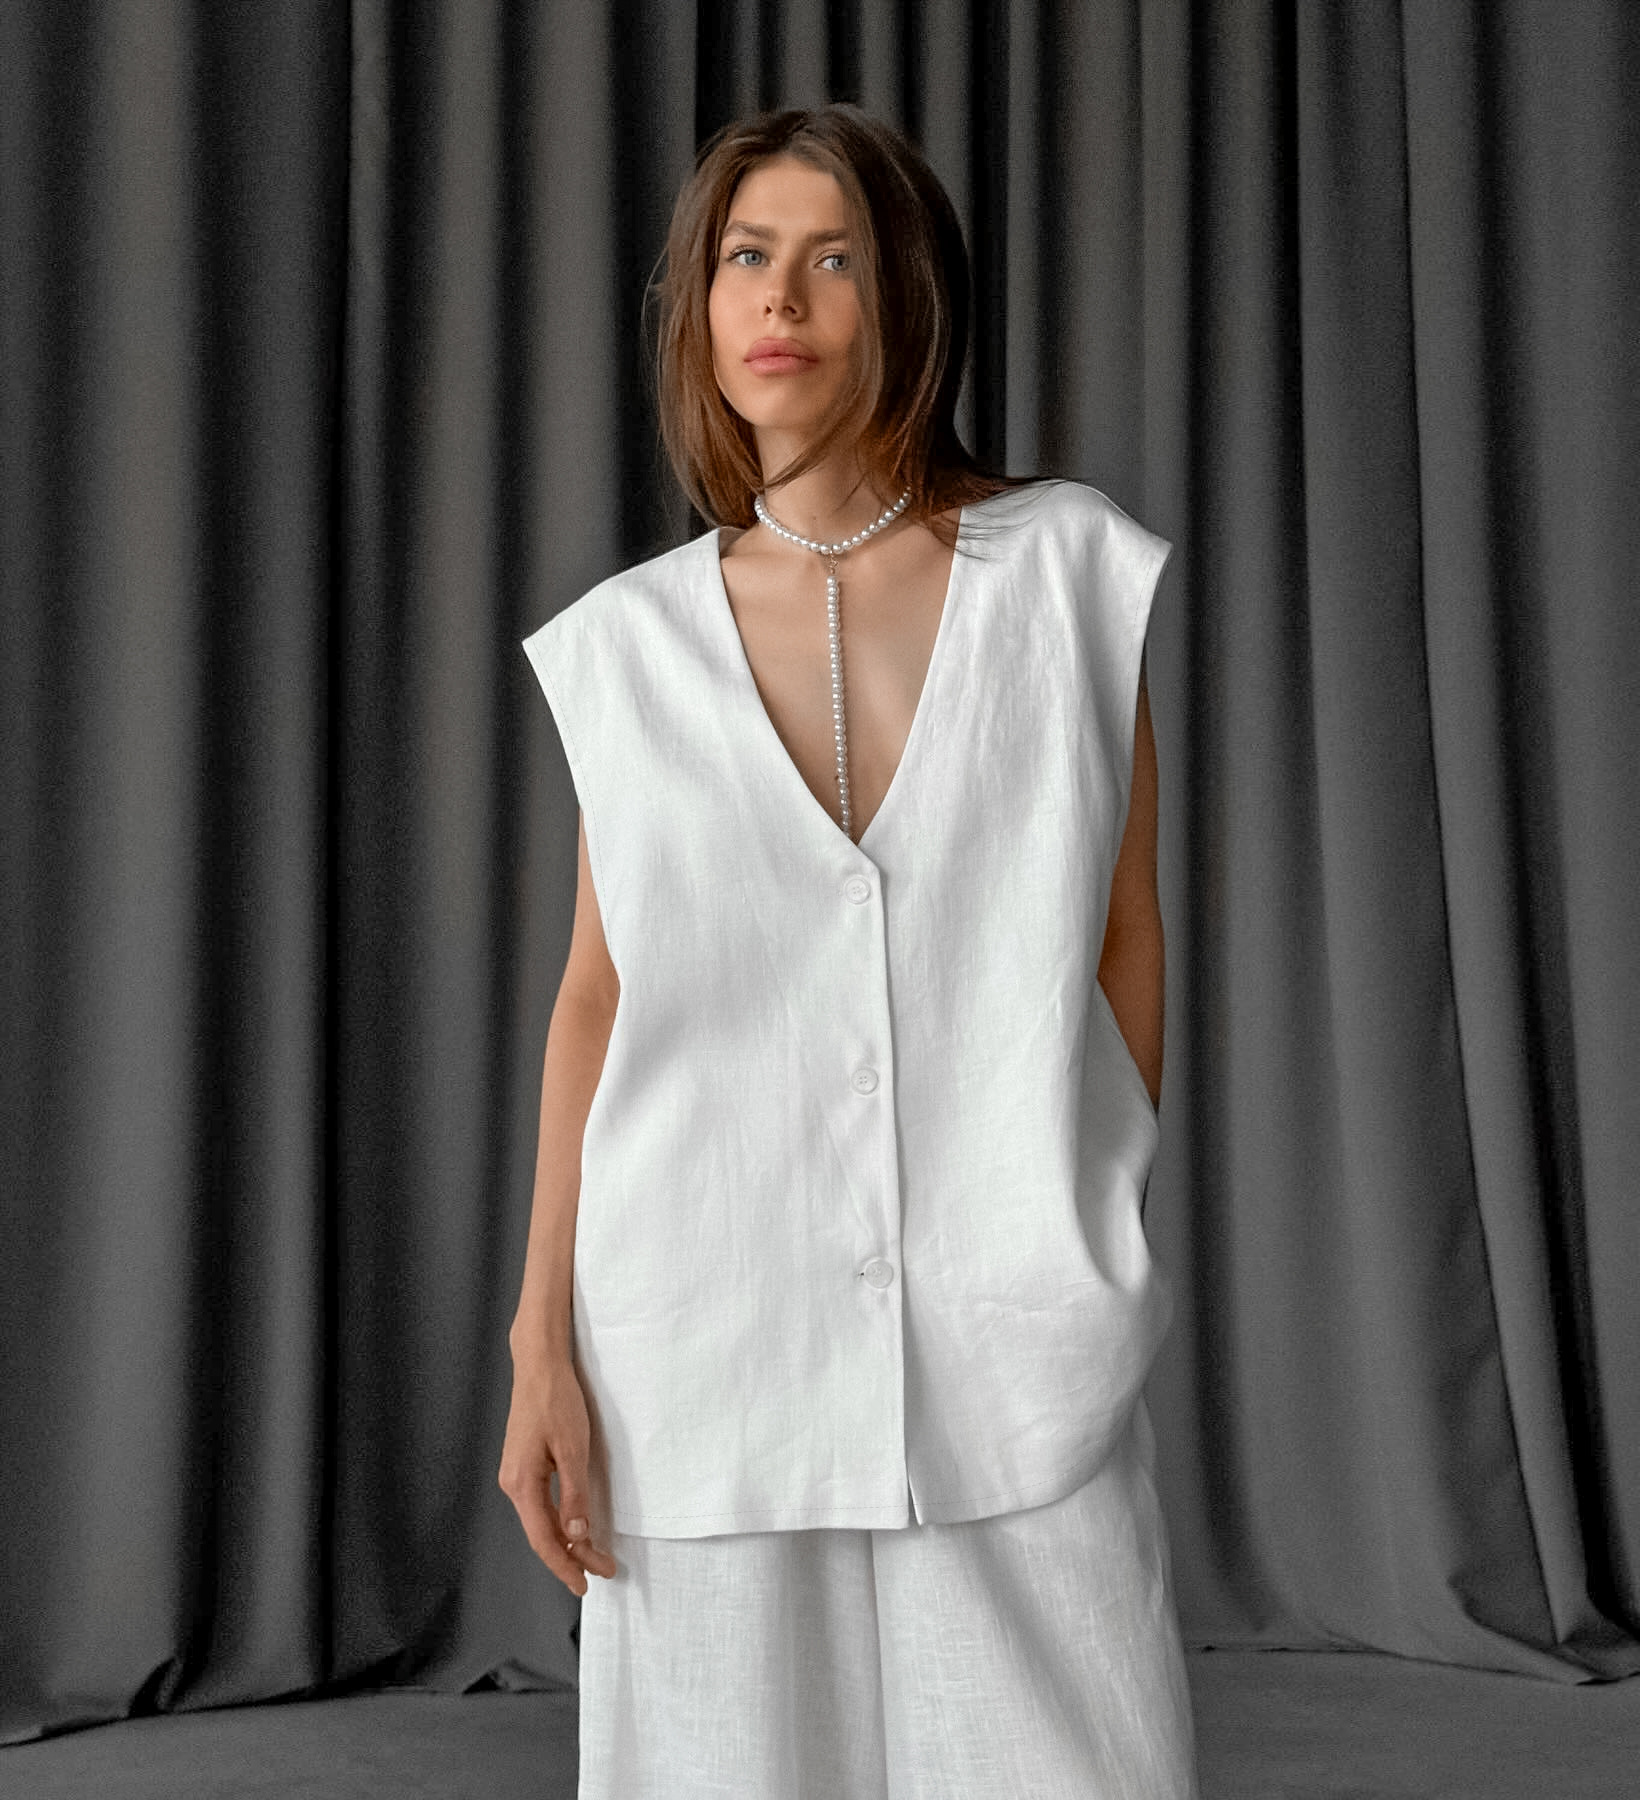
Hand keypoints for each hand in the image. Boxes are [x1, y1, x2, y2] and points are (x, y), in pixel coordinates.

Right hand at [498, 1346, 618, 1596]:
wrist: (539, 1365)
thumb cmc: (555, 1400)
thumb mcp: (573, 1448)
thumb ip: (574, 1495)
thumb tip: (576, 1535)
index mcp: (522, 1483)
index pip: (543, 1539)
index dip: (565, 1565)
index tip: (586, 1582)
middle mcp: (513, 1484)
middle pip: (542, 1533)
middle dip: (572, 1556)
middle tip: (603, 1571)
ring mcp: (516, 1475)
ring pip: (542, 1520)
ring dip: (567, 1540)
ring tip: (594, 1555)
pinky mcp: (524, 1465)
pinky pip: (541, 1504)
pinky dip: (559, 1521)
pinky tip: (574, 1527)